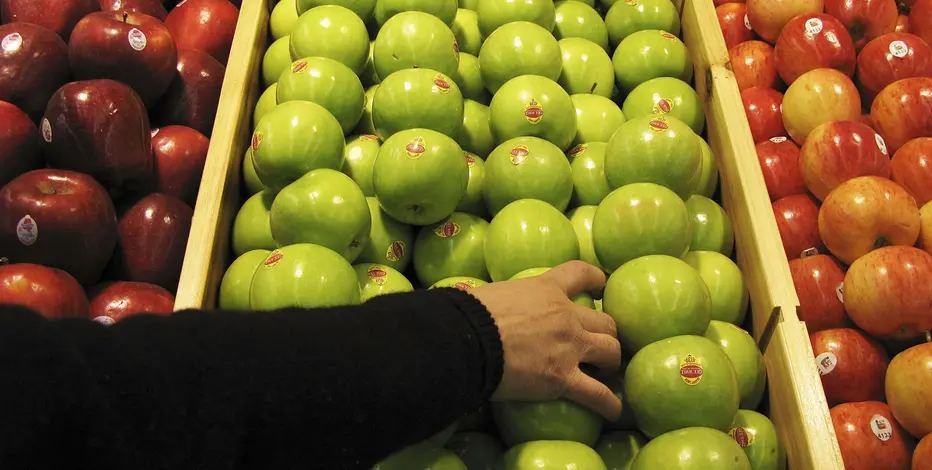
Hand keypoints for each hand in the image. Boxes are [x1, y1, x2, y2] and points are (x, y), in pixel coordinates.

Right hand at [469, 261, 621, 420]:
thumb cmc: (469, 314)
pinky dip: (609, 404)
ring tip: (608, 373)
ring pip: (611, 351)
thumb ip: (503, 300)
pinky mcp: (563, 378)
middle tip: (599, 343)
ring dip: (612, 362)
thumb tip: (485, 307)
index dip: (596, 279)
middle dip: (607, 333)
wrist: (466, 338)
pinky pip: (598, 394)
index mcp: (547, 289)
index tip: (600, 287)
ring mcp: (569, 347)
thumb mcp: (492, 294)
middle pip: (605, 321)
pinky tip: (614, 411)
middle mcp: (566, 315)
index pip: (580, 273)